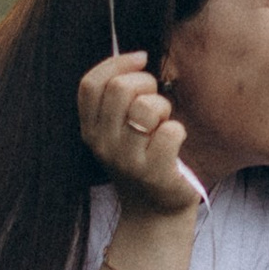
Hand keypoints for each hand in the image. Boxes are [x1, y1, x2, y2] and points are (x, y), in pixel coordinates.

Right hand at [77, 51, 198, 220]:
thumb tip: (138, 56)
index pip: (90, 84)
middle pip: (119, 88)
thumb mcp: (119, 130)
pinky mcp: (155, 173)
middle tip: (156, 101)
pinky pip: (171, 131)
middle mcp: (102, 144)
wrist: (155, 212)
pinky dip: (178, 131)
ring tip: (163, 124)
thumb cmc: (143, 159)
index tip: (141, 60)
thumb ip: (119, 98)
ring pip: (146, 107)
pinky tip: (175, 143)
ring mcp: (127, 160)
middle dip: (145, 84)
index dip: (117, 63)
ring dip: (162, 108)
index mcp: (90, 129)